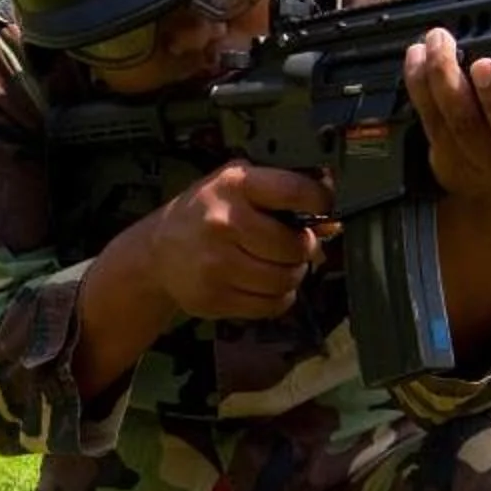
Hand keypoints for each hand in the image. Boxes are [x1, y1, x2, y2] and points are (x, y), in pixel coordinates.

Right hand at [140, 160, 334, 321]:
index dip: (319, 202)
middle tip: (295, 246)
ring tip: (279, 266)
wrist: (157, 253)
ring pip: (285, 280)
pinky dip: (278, 298)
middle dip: (303, 249)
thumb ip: (282, 195)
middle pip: (294, 247)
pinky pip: (270, 305)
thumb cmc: (206, 212)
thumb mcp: (237, 186)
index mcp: (234, 185)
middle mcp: (224, 223)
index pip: (294, 191)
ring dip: (292, 276)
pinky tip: (266, 285)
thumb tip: (332, 221)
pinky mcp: (215, 298)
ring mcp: (217, 264)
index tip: (323, 208)